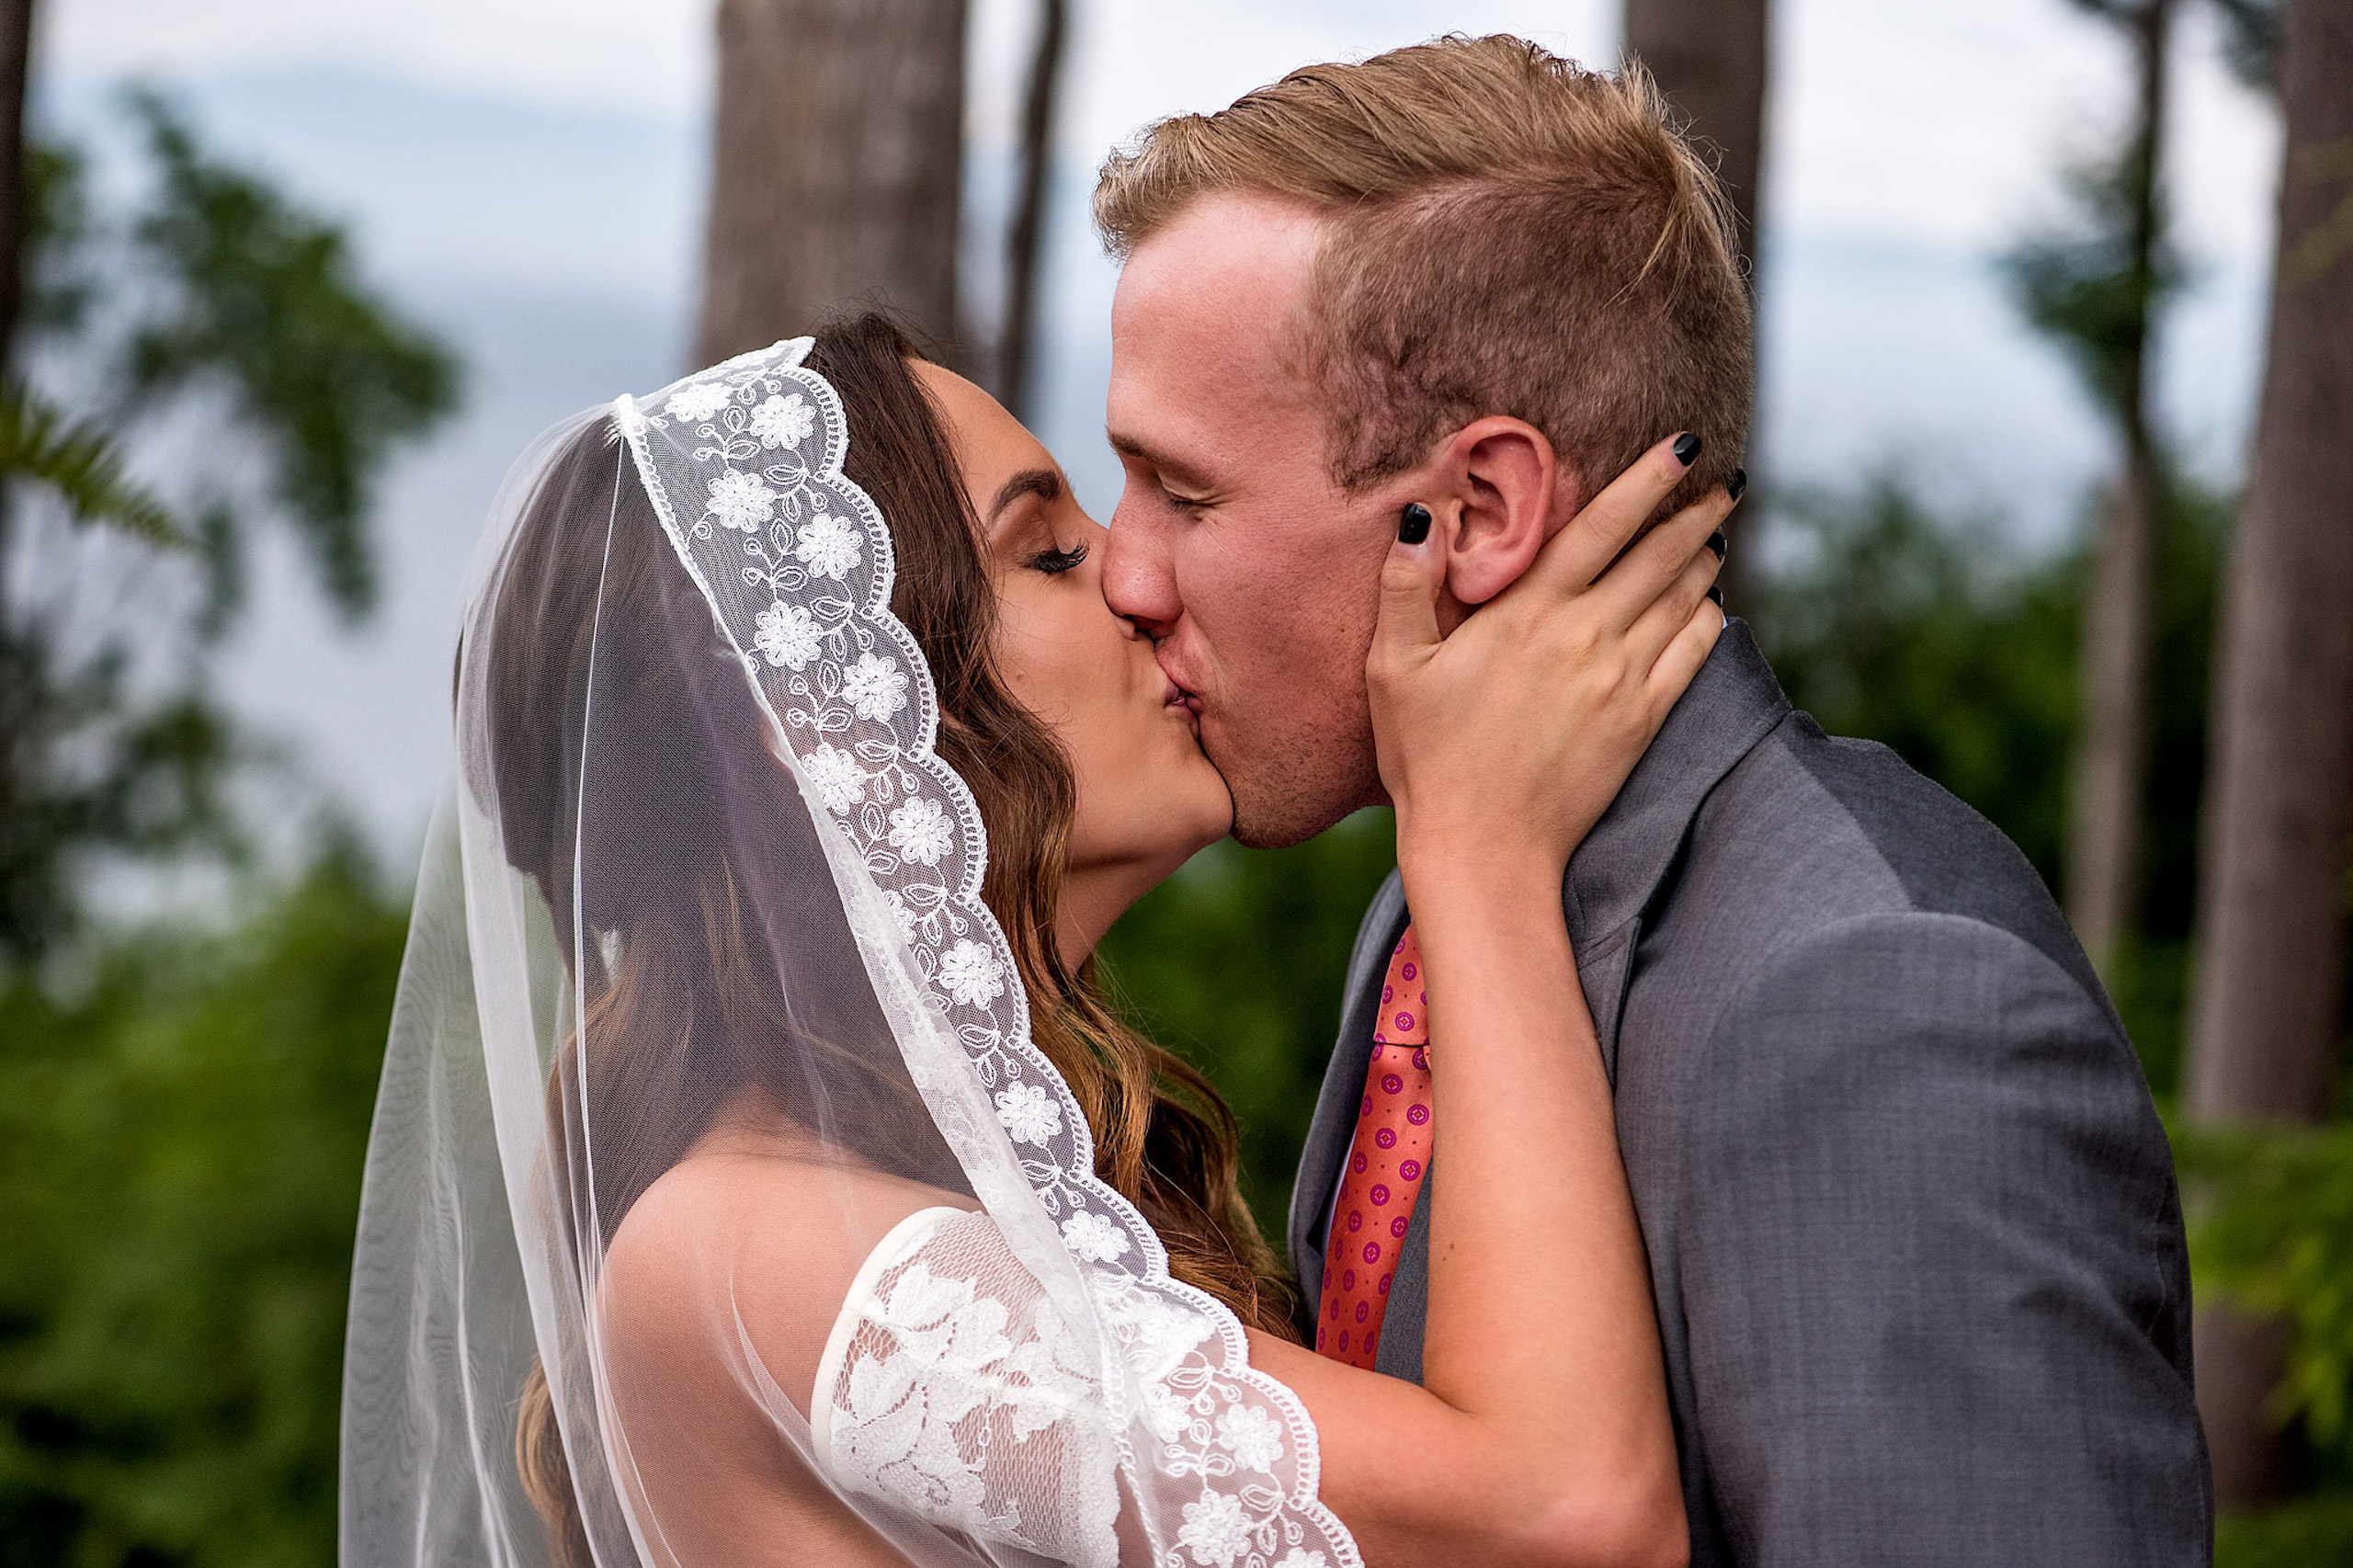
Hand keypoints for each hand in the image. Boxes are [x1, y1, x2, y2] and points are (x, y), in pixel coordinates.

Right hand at [1368, 434, 1734, 895]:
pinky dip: (1708, 619)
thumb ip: (1404, 587)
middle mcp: (1587, 637)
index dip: (1648, 478)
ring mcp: (1622, 680)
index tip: (1684, 446)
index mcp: (1529, 614)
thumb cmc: (1428, 759)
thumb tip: (1422, 517)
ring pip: (1684, 599)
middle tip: (1726, 482)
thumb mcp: (1394, 669)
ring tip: (1716, 533)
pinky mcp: (1643, 722)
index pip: (1603, 525)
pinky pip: (1694, 653)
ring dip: (1704, 559)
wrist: (1483, 847)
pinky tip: (1709, 604)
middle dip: (1697, 511)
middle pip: (1660, 554)